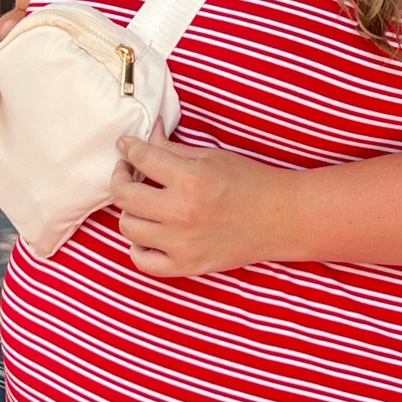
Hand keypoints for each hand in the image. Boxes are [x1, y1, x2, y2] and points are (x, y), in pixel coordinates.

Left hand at [110, 134, 289, 275]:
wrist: (281, 217)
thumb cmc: (249, 181)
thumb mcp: (211, 156)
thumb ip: (173, 149)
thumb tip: (146, 136)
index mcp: (191, 179)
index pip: (142, 159)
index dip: (129, 148)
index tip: (126, 146)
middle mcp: (182, 213)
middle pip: (124, 196)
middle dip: (120, 177)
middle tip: (127, 171)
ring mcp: (183, 244)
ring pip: (128, 228)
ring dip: (130, 211)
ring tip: (142, 202)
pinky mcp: (188, 266)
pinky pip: (143, 262)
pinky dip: (138, 248)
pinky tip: (148, 234)